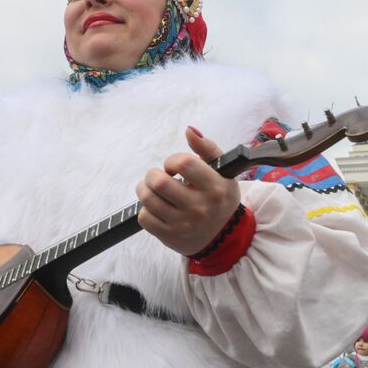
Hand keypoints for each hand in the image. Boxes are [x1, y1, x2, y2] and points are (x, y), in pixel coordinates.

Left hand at [137, 127, 241, 256]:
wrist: (223, 237)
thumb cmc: (219, 197)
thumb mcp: (223, 172)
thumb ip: (207, 148)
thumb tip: (189, 130)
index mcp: (215, 188)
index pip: (183, 163)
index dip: (172, 161)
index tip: (173, 167)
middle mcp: (200, 208)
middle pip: (159, 183)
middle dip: (152, 175)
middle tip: (157, 177)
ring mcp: (183, 224)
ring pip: (148, 199)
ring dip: (144, 189)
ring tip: (152, 189)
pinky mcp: (170, 236)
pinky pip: (144, 218)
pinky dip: (145, 209)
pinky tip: (156, 207)